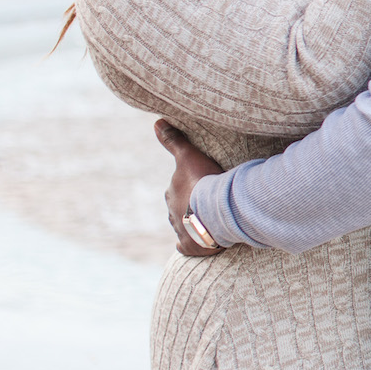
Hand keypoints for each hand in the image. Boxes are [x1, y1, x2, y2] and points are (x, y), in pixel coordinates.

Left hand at [157, 119, 225, 256]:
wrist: (215, 212)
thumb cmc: (203, 183)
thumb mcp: (188, 156)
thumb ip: (174, 141)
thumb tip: (156, 122)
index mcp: (172, 194)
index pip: (176, 189)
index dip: (187, 187)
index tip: (199, 185)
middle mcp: (172, 213)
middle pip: (178, 208)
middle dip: (188, 206)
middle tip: (205, 202)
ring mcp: (181, 230)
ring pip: (182, 226)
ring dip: (192, 223)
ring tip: (208, 221)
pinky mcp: (190, 246)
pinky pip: (185, 247)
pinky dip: (190, 245)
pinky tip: (197, 244)